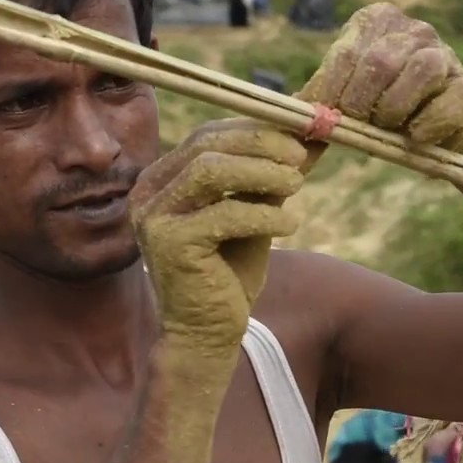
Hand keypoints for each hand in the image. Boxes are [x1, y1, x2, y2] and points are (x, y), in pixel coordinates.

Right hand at [129, 119, 314, 385]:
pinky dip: (263, 214)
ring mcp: (154, 218)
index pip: (206, 135)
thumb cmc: (229, 272)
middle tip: (301, 157)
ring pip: (210, 171)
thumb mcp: (256, 213)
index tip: (297, 134)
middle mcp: (148, 193)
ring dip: (261, 172)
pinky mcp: (169, 244)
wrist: (207, 333)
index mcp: (162, 180)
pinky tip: (289, 224)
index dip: (253, 129)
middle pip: (206, 145)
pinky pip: (223, 214)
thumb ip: (274, 176)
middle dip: (260, 144)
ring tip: (297, 186)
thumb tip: (314, 135)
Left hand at [298, 3, 462, 155]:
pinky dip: (431, 124)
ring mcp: (444, 52)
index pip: (344, 55)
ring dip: (396, 109)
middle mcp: (411, 29)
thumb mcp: (344, 99)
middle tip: (357, 126)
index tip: (325, 119)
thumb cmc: (377, 111)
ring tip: (388, 127)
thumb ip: (318, 102)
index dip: (331, 93)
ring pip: (421, 70)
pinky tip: (416, 137)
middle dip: (360, 103)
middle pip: (379, 62)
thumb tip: (286, 115)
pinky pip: (453, 100)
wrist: (431, 136)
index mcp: (373, 22)